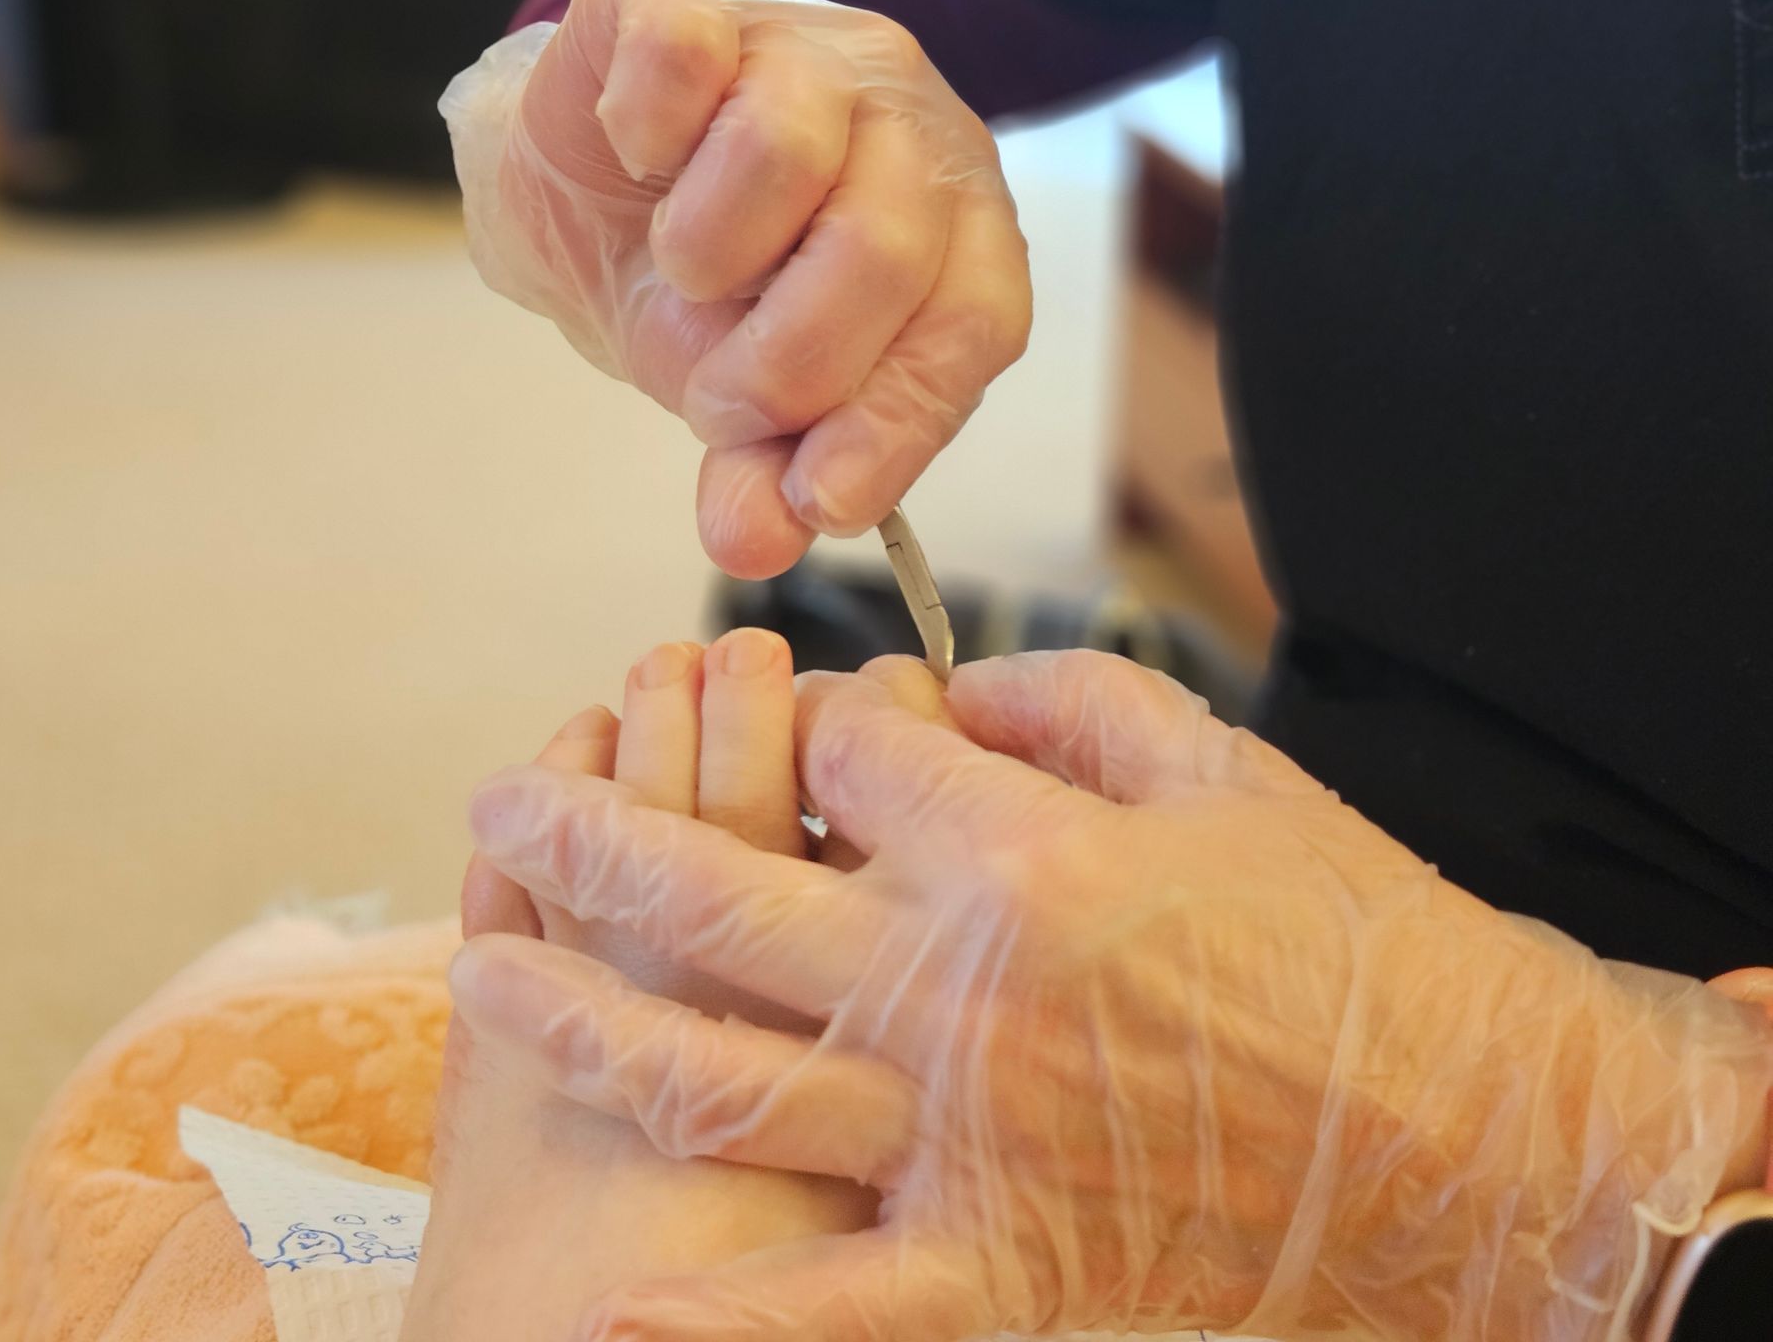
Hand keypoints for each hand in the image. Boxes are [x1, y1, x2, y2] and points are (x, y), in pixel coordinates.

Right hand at [439, 0, 1030, 578]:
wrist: (591, 171)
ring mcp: (805, 51)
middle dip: (781, 359)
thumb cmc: (701, 281)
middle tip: (716, 391)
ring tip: (683, 265)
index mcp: (951, 232)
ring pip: (784, 151)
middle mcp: (903, 130)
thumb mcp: (740, 394)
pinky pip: (682, 64)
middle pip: (879, 249)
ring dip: (706, 250)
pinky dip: (641, 136)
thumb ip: (761, 470)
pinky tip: (640, 160)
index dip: (898, 422)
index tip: (821, 501)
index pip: (970, 323)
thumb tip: (754, 545)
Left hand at [459, 650, 1772, 1341]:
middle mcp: (960, 991)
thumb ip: (1072, 698)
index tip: (804, 729)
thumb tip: (953, 681)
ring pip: (719, 1075)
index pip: (839, 752)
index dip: (807, 720)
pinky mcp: (995, 1263)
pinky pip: (831, 1307)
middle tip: (504, 800)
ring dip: (585, 1018)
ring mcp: (962, 1137)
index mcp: (1020, 853)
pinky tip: (613, 1316)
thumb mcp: (1226, 769)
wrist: (1473, 1141)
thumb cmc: (1350, 941)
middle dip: (591, 833)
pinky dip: (722, 1324)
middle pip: (719, 888)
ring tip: (486, 971)